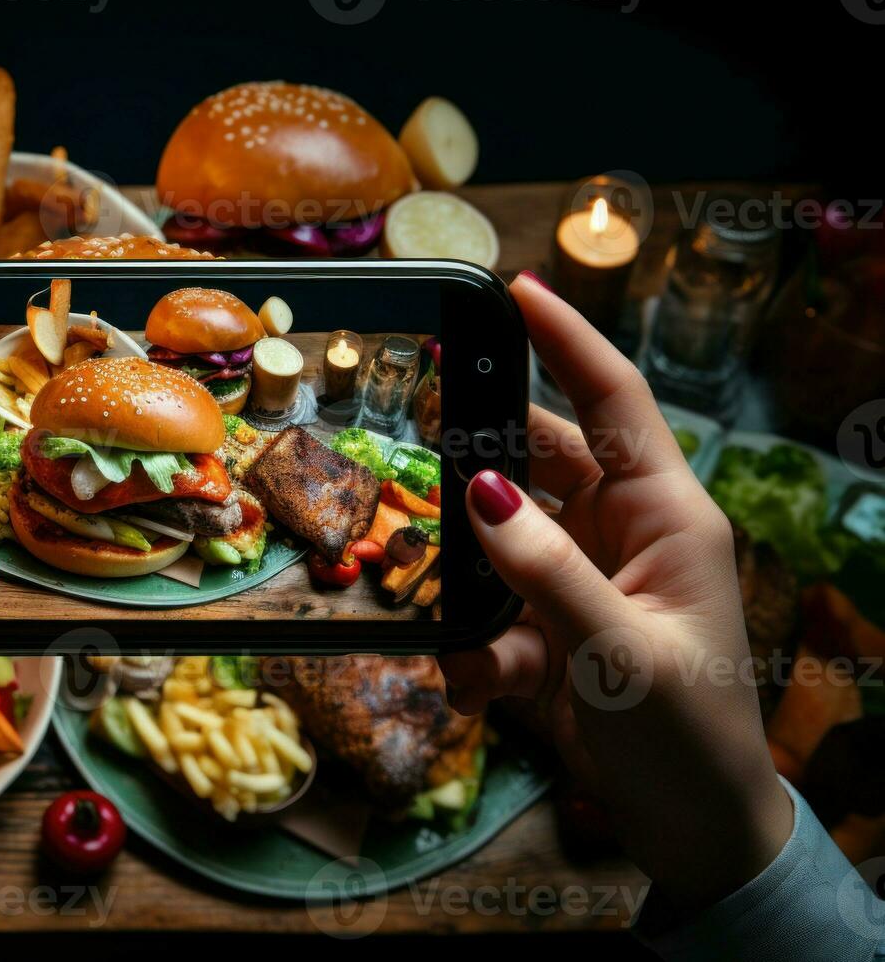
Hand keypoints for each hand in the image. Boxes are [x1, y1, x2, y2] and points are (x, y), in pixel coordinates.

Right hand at [439, 272, 792, 908]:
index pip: (612, 401)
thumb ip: (545, 569)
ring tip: (444, 602)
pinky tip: (475, 686)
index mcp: (666, 517)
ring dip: (467, 573)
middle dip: (481, 464)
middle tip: (423, 444)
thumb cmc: (685, 736)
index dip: (567, 340)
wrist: (694, 830)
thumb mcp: (619, 651)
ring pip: (501, 539)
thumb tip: (478, 487)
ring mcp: (585, 580)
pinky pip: (491, 612)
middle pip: (537, 462)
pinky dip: (473, 646)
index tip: (516, 287)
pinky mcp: (555, 629)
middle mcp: (624, 534)